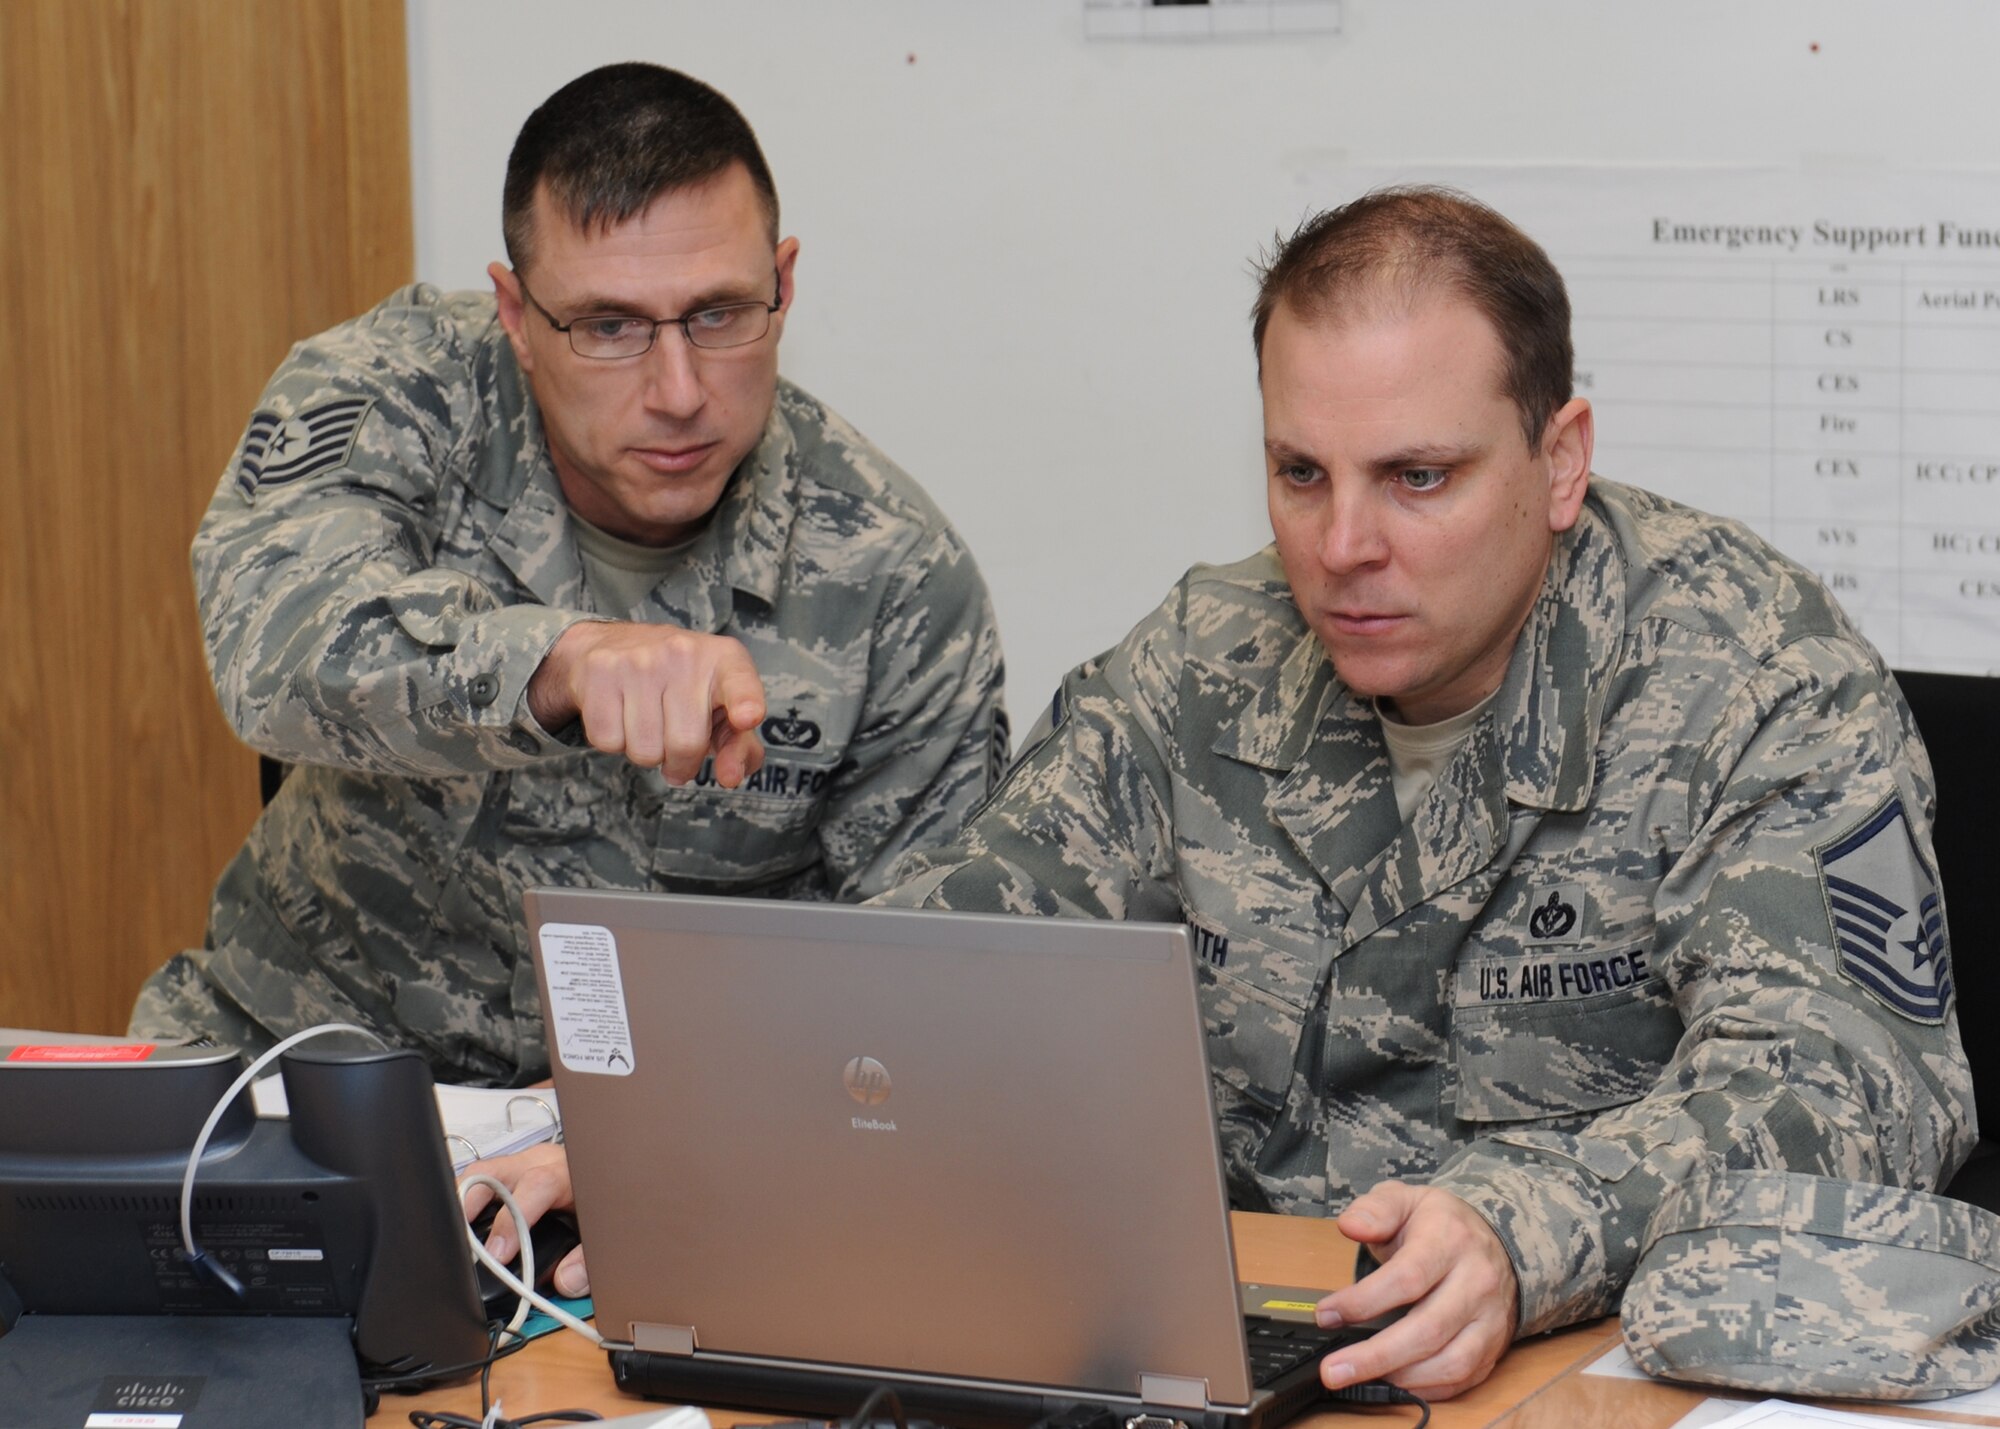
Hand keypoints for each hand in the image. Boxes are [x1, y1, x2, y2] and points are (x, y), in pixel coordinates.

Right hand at [459, 1142, 588, 1297]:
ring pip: (478, 1175)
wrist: (605, 1177)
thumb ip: (588, 1259)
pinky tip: (462, 1231)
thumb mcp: (602, 1230)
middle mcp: (538, 1163)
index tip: (499, 1254)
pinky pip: (478, 1184)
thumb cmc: (598, 1203)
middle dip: (470, 1205)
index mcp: (566, 1173)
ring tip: (453, 1240)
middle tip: (460, 1242)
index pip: (537, 1185)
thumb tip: (564, 1281)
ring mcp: (519, 1165)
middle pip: (493, 1172)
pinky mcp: (507, 1173)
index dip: (514, 1220)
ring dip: (462, 1206)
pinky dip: (465, 1206)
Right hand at [527, 621, 765, 785]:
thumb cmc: (682, 687)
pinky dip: (615, 742)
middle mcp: (684, 653)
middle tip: (675, 745)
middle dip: (681, 762)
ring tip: (649, 724)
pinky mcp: (601, 672)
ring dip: (647, 753)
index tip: (748, 718)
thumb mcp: (721, 708)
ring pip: (644, 751)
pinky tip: (622, 715)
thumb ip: (738, 746)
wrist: (615, 644)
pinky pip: (608, 742)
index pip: (741, 684)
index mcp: (724, 660)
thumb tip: (730, 776)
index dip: (746, 703)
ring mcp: (639, 660)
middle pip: (685, 744)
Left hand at [1311, 1181, 1518, 1400]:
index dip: (1363, 1302)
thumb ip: (1375, 1210)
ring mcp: (1490, 1318)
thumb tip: (1350, 1226)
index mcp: (1450, 1241)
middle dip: (1375, 1356)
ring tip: (1358, 1377)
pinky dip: (1426, 1387)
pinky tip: (1393, 1382)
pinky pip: (1463, 1378)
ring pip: (1450, 1362)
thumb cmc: (1441, 1224)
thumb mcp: (1406, 1200)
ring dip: (1400, 1378)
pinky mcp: (1494, 1345)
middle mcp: (1477, 1282)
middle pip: (1427, 1329)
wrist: (1498, 1240)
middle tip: (1333, 1370)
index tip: (1326, 1314)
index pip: (1407, 1278)